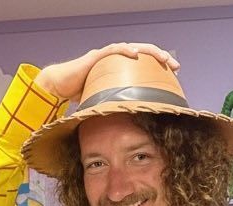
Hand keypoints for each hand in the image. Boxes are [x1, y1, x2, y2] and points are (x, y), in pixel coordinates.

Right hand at [36, 43, 179, 100]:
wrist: (57, 86)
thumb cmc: (78, 95)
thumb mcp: (104, 104)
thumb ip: (115, 109)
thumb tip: (126, 130)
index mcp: (119, 71)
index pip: (143, 66)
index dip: (158, 68)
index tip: (172, 76)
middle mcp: (115, 60)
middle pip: (143, 54)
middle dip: (160, 58)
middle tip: (175, 66)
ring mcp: (106, 57)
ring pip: (132, 48)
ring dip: (149, 52)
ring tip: (163, 58)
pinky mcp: (95, 57)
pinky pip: (113, 50)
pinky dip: (125, 51)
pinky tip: (136, 54)